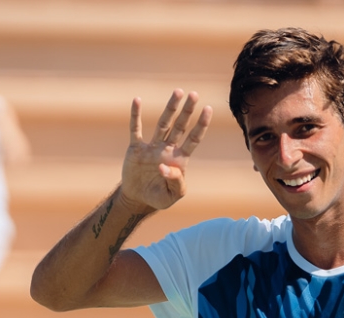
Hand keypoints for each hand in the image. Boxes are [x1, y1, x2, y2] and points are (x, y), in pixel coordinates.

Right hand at [120, 90, 212, 209]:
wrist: (138, 199)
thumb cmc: (159, 197)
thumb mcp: (172, 196)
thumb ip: (175, 182)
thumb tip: (164, 167)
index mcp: (180, 160)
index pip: (194, 139)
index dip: (201, 125)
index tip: (208, 109)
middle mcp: (167, 149)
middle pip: (180, 126)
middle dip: (187, 111)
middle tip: (194, 94)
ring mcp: (152, 147)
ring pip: (163, 124)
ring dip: (170, 108)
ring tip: (177, 92)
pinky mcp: (136, 148)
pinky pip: (136, 129)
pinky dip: (135, 116)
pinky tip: (137, 100)